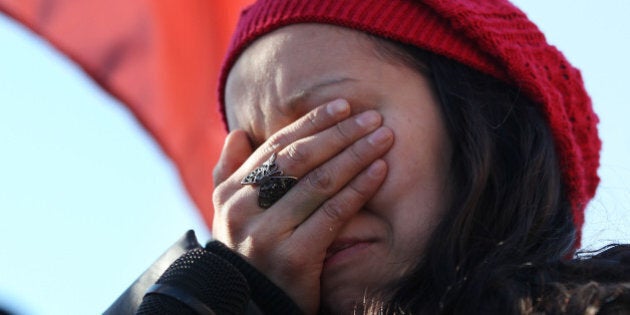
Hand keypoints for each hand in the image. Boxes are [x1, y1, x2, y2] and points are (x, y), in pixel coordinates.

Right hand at [212, 99, 392, 313]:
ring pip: (319, 182)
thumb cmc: (248, 251)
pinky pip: (333, 214)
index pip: (277, 146)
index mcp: (231, 192)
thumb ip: (229, 171)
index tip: (343, 106)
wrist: (251, 305)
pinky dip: (358, 189)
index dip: (312, 123)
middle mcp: (245, 209)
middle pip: (300, 159)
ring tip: (383, 137)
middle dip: (339, 133)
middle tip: (371, 117)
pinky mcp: (294, 257)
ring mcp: (268, 234)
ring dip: (356, 155)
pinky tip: (379, 171)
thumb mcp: (227, 212)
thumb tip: (239, 132)